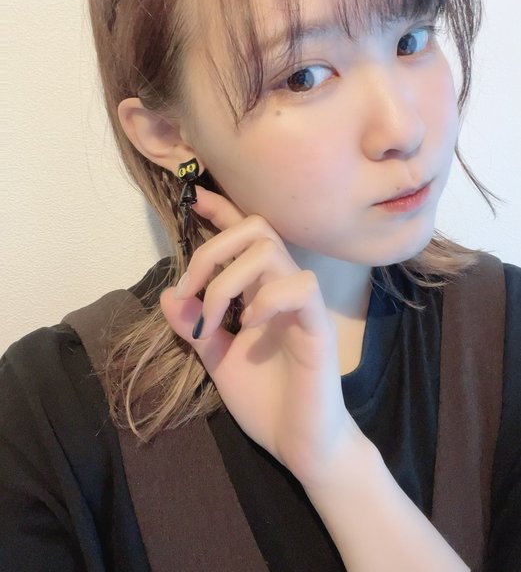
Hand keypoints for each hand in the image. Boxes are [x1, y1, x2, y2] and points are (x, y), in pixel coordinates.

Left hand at [160, 186, 364, 486]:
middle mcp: (282, 288)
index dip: (221, 211)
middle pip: (256, 228)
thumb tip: (168, 295)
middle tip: (191, 289)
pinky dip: (266, 299)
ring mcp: (303, 305)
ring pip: (270, 251)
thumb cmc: (265, 400)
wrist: (299, 442)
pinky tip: (250, 326)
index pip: (245, 237)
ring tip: (215, 319)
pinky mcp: (318, 327)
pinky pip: (299, 287)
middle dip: (213, 249)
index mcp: (260, 291)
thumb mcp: (217, 360)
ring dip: (229, 279)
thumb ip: (194, 328)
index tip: (194, 198)